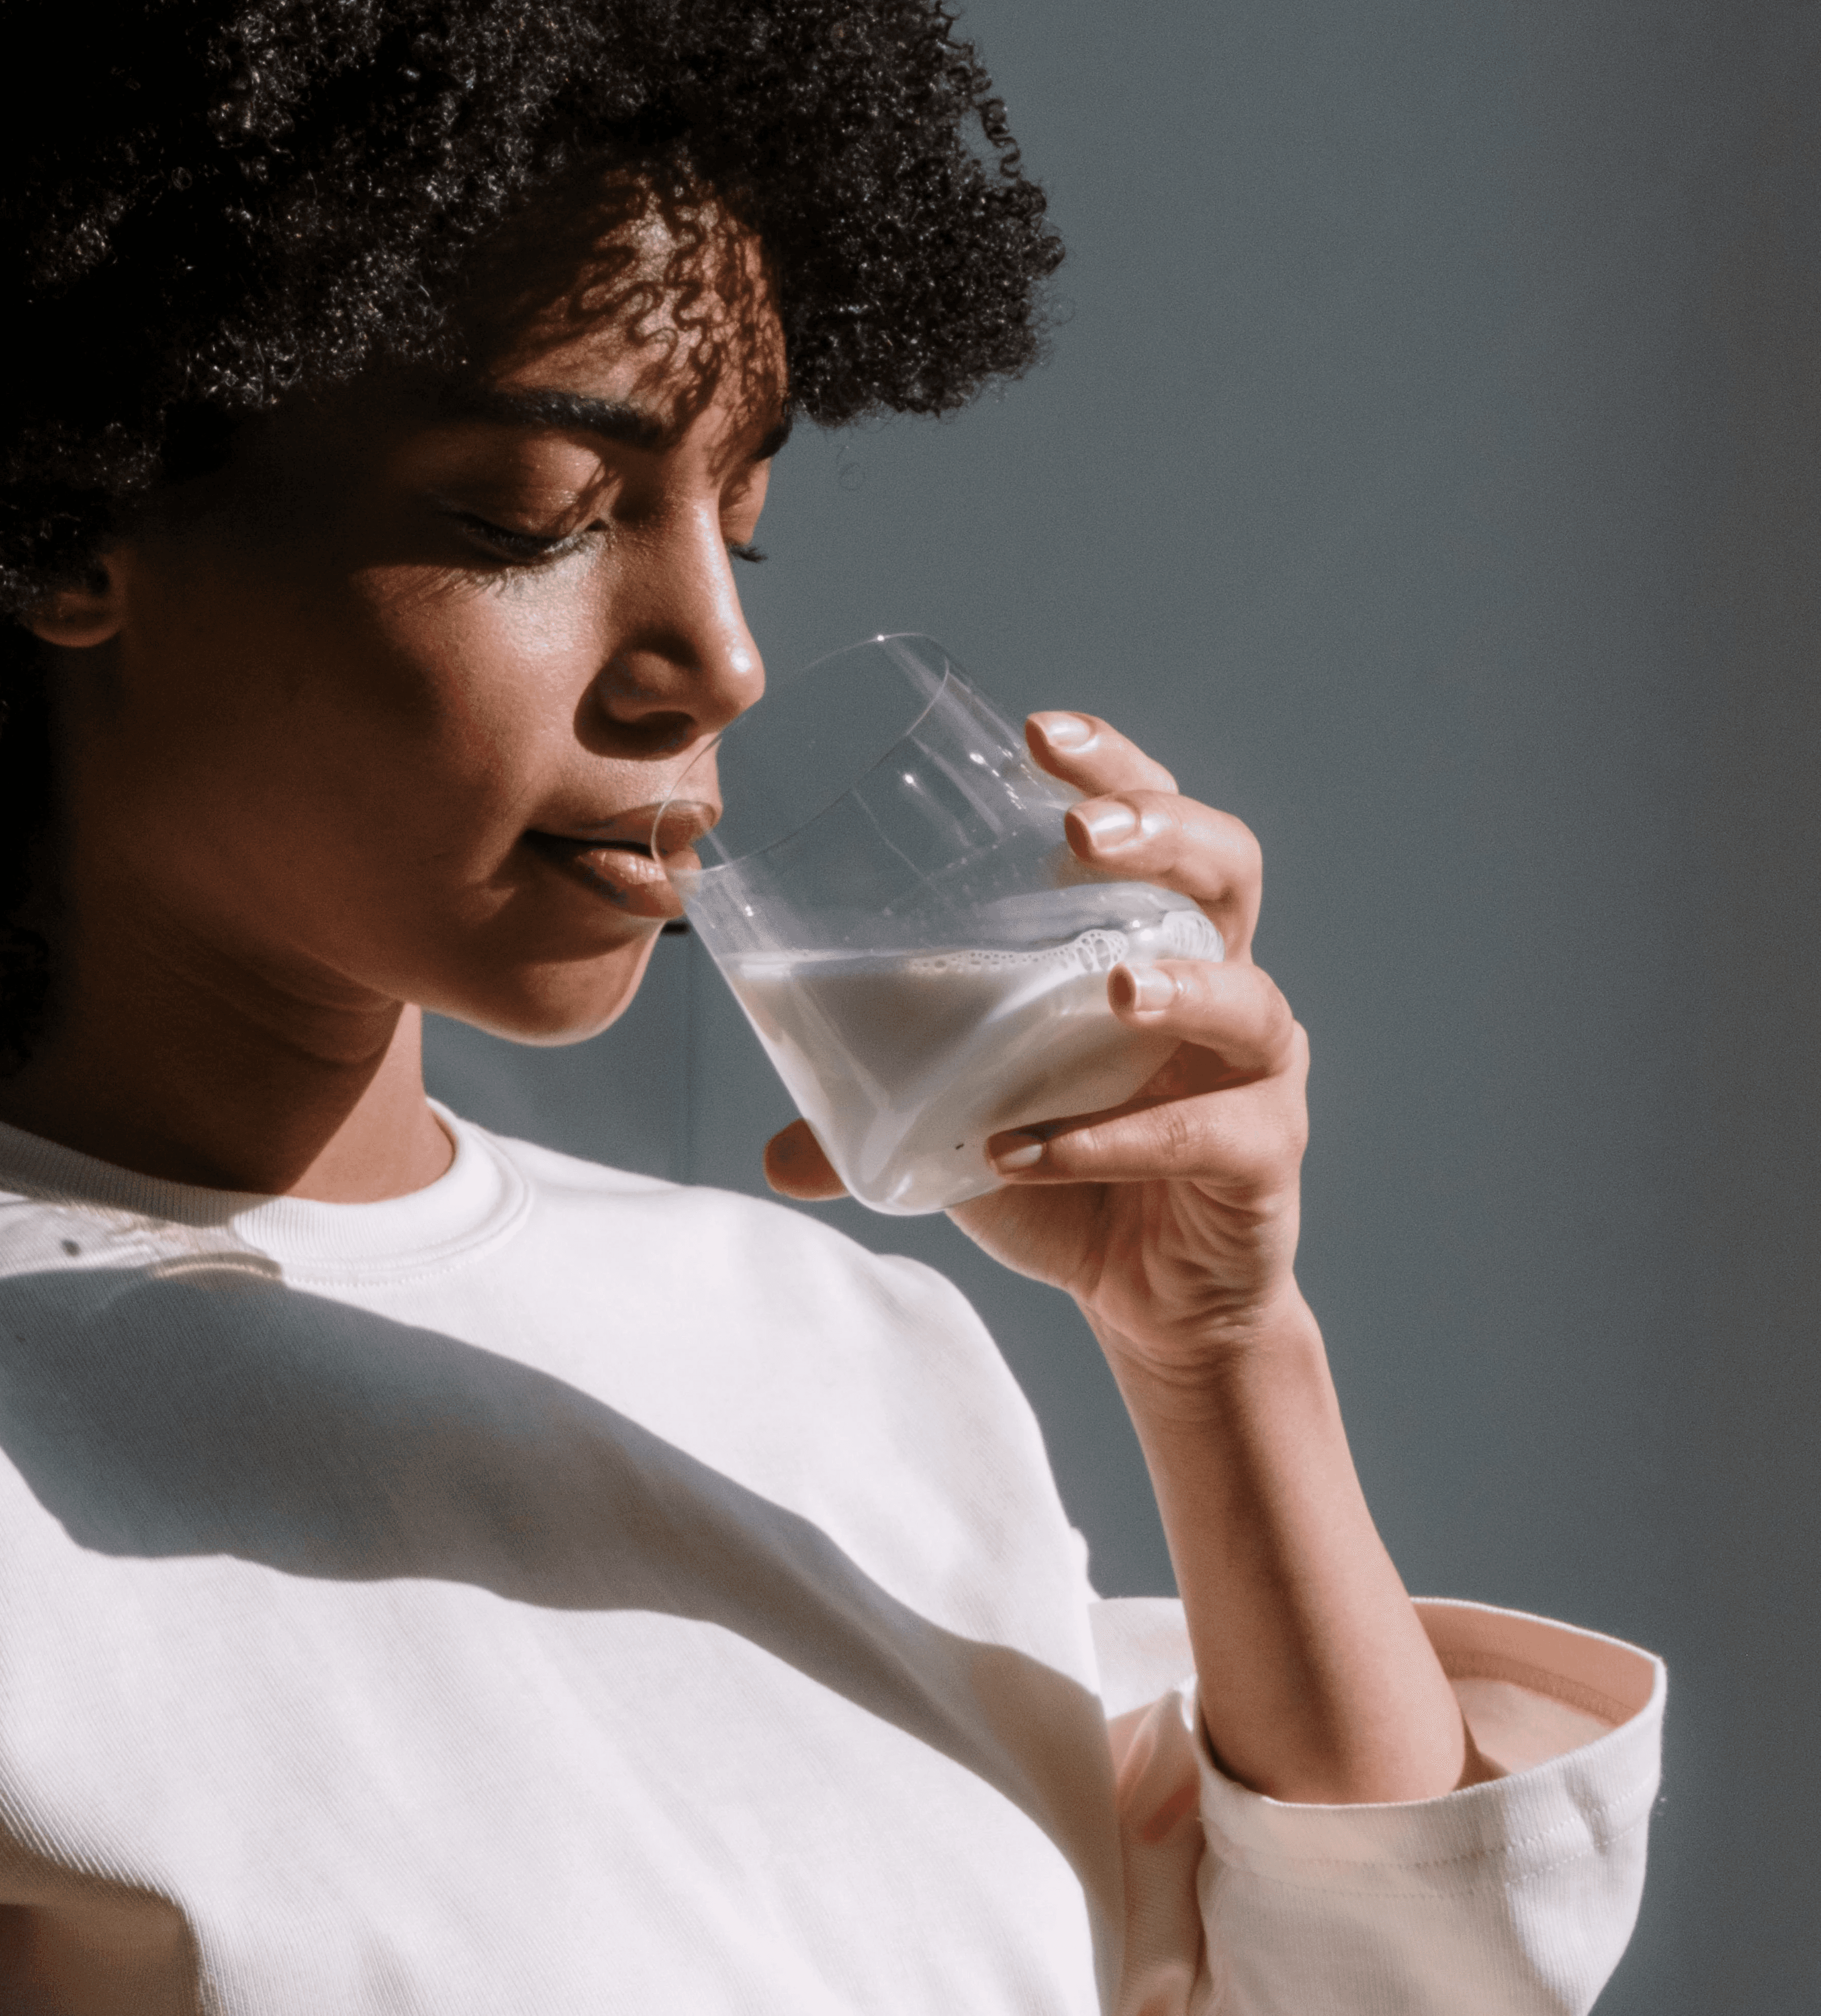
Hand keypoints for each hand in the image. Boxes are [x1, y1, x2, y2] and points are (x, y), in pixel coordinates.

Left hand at [764, 711, 1308, 1380]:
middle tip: (1083, 833)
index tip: (1037, 731)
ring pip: (1247, 999)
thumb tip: (769, 1151)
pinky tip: (1039, 1152)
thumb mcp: (964, 1121)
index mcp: (1151, 937)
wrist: (1152, 1299)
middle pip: (1227, 867)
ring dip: (1180, 985)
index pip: (1154, 817)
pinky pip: (1206, 1135)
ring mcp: (1253, 1069)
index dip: (1111, 764)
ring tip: (1115, 987)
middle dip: (1162, 833)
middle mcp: (1221, 980)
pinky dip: (1118, 1142)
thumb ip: (875, 1119)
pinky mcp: (1261, 1156)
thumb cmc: (1068, 1169)